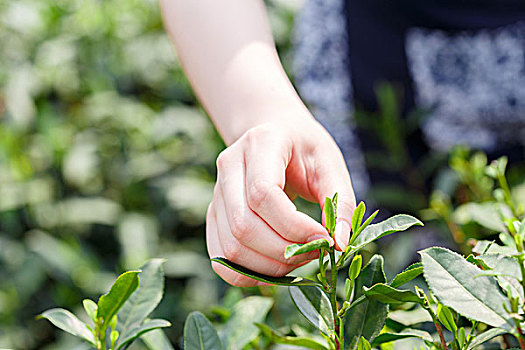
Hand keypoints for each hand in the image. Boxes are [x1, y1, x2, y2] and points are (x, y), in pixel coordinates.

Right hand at [207, 118, 355, 285]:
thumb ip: (340, 202)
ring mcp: (216, 193)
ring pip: (230, 247)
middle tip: (316, 253)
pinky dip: (249, 274)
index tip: (325, 239)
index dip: (294, 226)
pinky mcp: (214, 216)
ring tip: (300, 258)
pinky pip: (221, 259)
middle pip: (243, 225)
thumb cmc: (306, 150)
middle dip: (284, 251)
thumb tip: (340, 245)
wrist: (276, 136)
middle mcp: (228, 166)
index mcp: (259, 144)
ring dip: (269, 266)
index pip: (262, 194)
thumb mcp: (331, 165)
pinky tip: (277, 266)